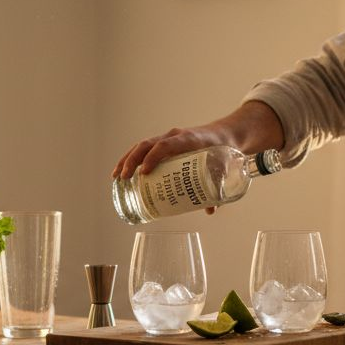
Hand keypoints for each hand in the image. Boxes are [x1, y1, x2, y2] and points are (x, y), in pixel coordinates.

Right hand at [111, 101, 285, 180]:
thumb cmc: (224, 150)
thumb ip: (217, 188)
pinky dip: (133, 158)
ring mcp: (169, 138)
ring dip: (127, 159)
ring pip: (142, 146)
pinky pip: (145, 149)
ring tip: (117, 177)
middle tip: (124, 178)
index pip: (166, 145)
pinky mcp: (166, 143)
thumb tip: (210, 210)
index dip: (153, 158)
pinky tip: (123, 172)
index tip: (144, 173)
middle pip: (148, 144)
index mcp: (189, 139)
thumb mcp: (223, 167)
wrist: (227, 134)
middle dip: (133, 160)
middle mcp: (175, 136)